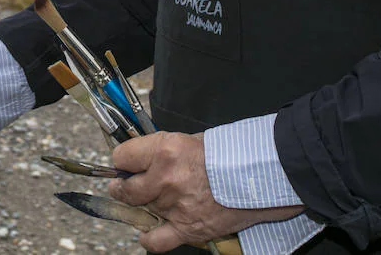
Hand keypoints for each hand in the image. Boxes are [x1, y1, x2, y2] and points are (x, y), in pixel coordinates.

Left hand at [109, 132, 303, 252]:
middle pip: (126, 188)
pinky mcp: (187, 228)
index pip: (122, 157)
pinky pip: (155, 241)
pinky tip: (148, 231)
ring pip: (142, 211)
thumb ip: (162, 150)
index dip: (122, 161)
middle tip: (124, 185)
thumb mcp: (188, 139)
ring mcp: (175, 206)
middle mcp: (165, 178)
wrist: (258, 176)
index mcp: (164, 150)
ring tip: (157, 199)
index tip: (124, 164)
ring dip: (145, 206)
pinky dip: (149, 238)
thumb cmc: (226, 154)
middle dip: (123, 186)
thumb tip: (139, 158)